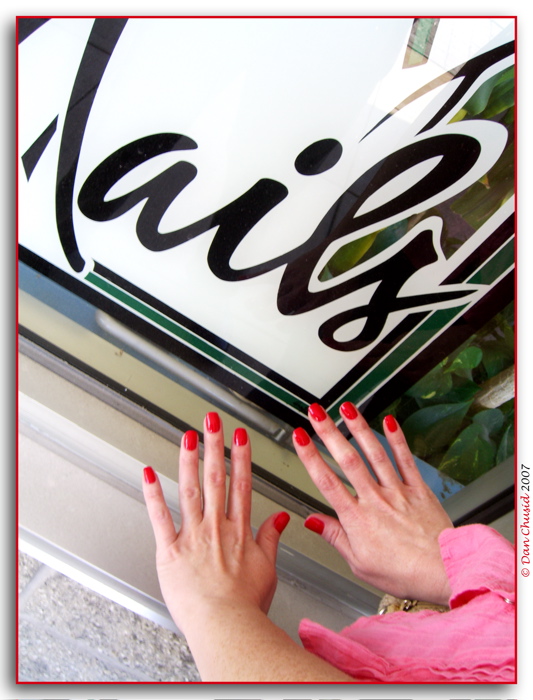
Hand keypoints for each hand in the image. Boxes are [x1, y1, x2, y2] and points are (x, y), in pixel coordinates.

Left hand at [143, 412, 289, 635]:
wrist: (226, 626)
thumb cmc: (246, 605)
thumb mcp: (268, 569)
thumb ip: (272, 539)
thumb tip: (282, 519)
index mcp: (239, 530)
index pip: (241, 484)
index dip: (241, 456)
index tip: (239, 436)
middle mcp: (216, 527)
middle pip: (215, 478)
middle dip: (214, 446)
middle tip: (212, 421)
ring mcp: (193, 536)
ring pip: (190, 489)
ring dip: (188, 459)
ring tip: (188, 435)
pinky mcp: (170, 550)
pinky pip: (160, 517)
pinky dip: (153, 494)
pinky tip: (149, 472)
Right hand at [293, 403, 452, 605]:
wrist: (443, 572)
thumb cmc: (404, 573)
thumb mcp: (359, 564)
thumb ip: (335, 537)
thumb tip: (312, 521)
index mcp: (358, 519)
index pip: (327, 482)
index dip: (310, 457)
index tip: (300, 437)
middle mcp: (376, 500)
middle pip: (348, 461)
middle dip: (329, 433)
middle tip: (316, 413)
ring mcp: (398, 492)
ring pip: (375, 454)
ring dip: (359, 429)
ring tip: (347, 409)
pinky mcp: (418, 489)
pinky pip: (406, 460)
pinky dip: (397, 439)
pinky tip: (388, 422)